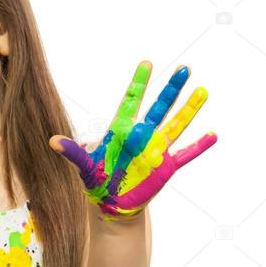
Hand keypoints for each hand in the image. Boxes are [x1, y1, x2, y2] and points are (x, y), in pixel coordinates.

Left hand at [51, 62, 216, 220]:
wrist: (111, 203)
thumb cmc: (96, 180)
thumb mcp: (84, 166)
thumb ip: (73, 152)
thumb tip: (53, 140)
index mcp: (120, 130)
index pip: (131, 101)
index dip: (139, 83)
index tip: (147, 63)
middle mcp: (141, 135)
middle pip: (159, 107)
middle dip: (170, 89)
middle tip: (185, 68)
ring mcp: (155, 149)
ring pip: (176, 125)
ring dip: (189, 110)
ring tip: (202, 91)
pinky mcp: (165, 167)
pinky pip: (185, 155)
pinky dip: (198, 146)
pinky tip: (213, 134)